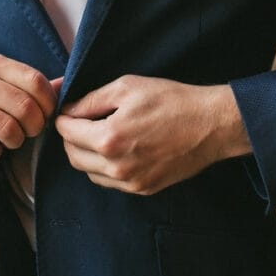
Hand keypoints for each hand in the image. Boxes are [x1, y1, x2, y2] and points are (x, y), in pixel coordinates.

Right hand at [0, 52, 59, 160]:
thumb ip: (23, 81)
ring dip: (15, 143)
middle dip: (34, 128)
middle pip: (26, 109)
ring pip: (9, 130)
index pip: (36, 82)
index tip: (43, 116)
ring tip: (7, 141)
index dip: (48, 105)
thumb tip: (65, 84)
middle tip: (27, 134)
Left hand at [55, 75, 251, 194]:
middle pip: (73, 156)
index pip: (66, 132)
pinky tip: (118, 150)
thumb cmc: (172, 101)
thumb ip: (91, 99)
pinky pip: (110, 182)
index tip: (70, 110)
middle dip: (71, 137)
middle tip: (82, 121)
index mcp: (109, 139)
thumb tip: (69, 109)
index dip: (64, 117)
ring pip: (89, 172)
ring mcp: (130, 182)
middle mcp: (116, 166)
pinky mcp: (144, 189)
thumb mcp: (127, 87)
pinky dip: (105, 167)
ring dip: (87, 154)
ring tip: (102, 134)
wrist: (210, 125)